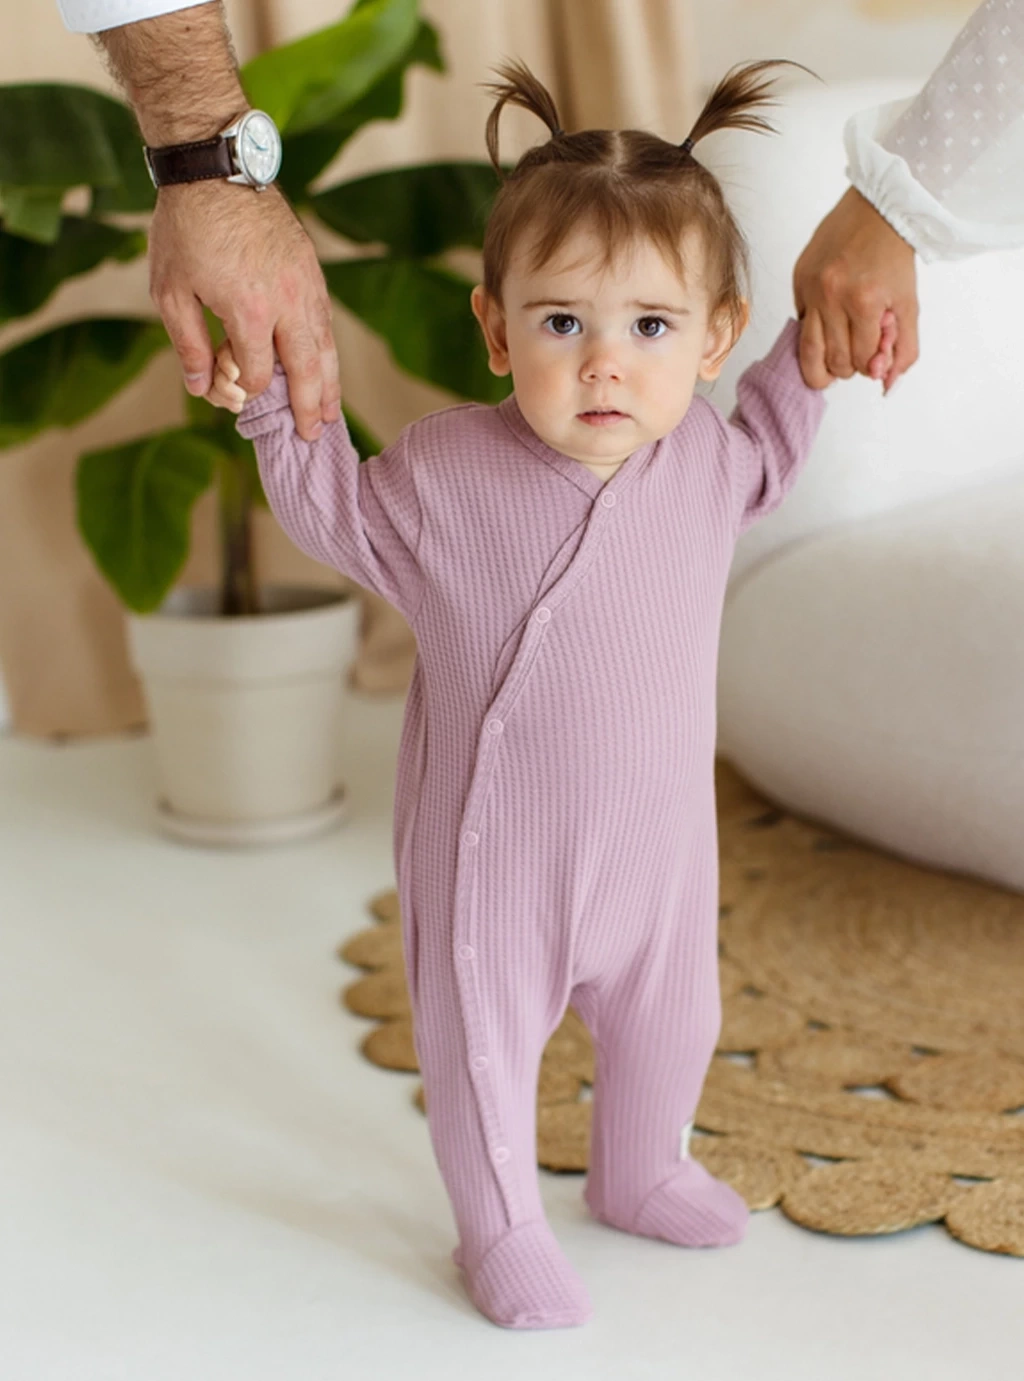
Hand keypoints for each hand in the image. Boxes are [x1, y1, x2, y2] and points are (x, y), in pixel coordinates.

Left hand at [148, 180, 339, 439]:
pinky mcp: (312, 270)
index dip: (245, 389)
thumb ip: (188, 344)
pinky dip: (328, 351)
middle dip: (308, 407)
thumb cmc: (186, 227)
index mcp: (250, 312)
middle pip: (307, 371)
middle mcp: (287, 303)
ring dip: (330, 385)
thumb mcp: (170, 290)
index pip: (258, 374)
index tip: (231, 388)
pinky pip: (326, 322)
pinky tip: (327, 366)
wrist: (216, 167)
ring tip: (330, 413)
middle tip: (313, 436)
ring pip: (326, 348)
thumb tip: (199, 386)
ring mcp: (306, 286)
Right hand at [793, 186, 917, 394]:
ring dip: (823, 366)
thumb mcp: (909, 304)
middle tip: (858, 354)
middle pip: (833, 362)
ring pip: (807, 352)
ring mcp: (810, 289)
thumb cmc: (894, 254)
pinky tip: (829, 321)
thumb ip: (904, 348)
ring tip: (834, 362)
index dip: (872, 363)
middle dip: (849, 367)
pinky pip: (801, 324)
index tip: (878, 351)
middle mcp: (832, 296)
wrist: (877, 208)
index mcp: (864, 301)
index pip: (861, 360)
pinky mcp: (797, 282)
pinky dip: (815, 331)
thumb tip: (887, 385)